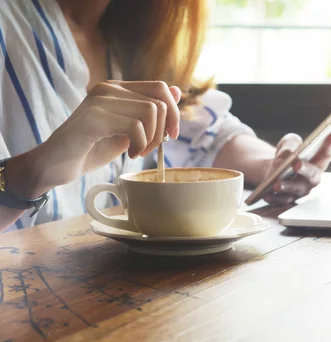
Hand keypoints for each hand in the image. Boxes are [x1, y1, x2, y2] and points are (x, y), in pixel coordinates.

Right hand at [29, 81, 180, 192]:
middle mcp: (108, 88)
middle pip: (160, 101)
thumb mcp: (128, 131)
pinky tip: (129, 154)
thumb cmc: (90, 149)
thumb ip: (149, 112)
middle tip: (148, 150)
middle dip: (162, 131)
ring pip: (151, 111)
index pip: (160, 88)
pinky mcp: (94, 117)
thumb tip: (177, 91)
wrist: (54, 166)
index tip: (171, 136)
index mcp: (117, 88)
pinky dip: (140, 144)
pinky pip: (135, 125)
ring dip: (152, 139)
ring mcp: (100, 100)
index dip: (173, 113)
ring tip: (137, 152)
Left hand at [263, 133, 330, 205]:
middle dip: (305, 169)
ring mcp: (302, 189)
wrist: (275, 170)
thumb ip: (290, 143)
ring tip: (276, 184)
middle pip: (313, 174)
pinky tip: (266, 195)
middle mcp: (314, 177)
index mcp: (319, 160)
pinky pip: (282, 200)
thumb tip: (288, 154)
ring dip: (287, 187)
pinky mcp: (289, 198)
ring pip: (297, 190)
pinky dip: (274, 198)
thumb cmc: (288, 154)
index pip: (329, 152)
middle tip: (297, 164)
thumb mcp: (289, 143)